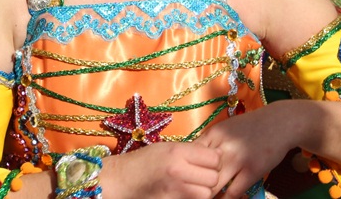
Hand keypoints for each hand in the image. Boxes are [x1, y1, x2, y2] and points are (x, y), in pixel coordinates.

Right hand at [101, 142, 220, 198]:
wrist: (121, 180)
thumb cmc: (143, 161)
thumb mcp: (167, 148)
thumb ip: (191, 151)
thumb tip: (219, 155)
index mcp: (177, 152)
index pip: (214, 158)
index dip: (212, 161)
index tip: (205, 162)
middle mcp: (178, 170)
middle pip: (213, 178)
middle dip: (209, 178)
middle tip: (199, 176)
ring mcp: (176, 190)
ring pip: (207, 194)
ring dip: (203, 191)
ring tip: (191, 186)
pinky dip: (193, 198)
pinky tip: (184, 193)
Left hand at [196, 111, 297, 195]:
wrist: (280, 122)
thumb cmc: (249, 127)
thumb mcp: (226, 129)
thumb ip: (209, 143)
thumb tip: (191, 160)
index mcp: (213, 134)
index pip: (190, 156)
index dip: (186, 171)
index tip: (184, 181)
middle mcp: (223, 146)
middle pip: (199, 173)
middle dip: (194, 186)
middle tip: (192, 193)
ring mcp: (238, 158)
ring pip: (214, 186)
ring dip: (209, 195)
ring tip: (206, 197)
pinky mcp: (252, 170)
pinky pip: (233, 192)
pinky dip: (227, 198)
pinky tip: (225, 198)